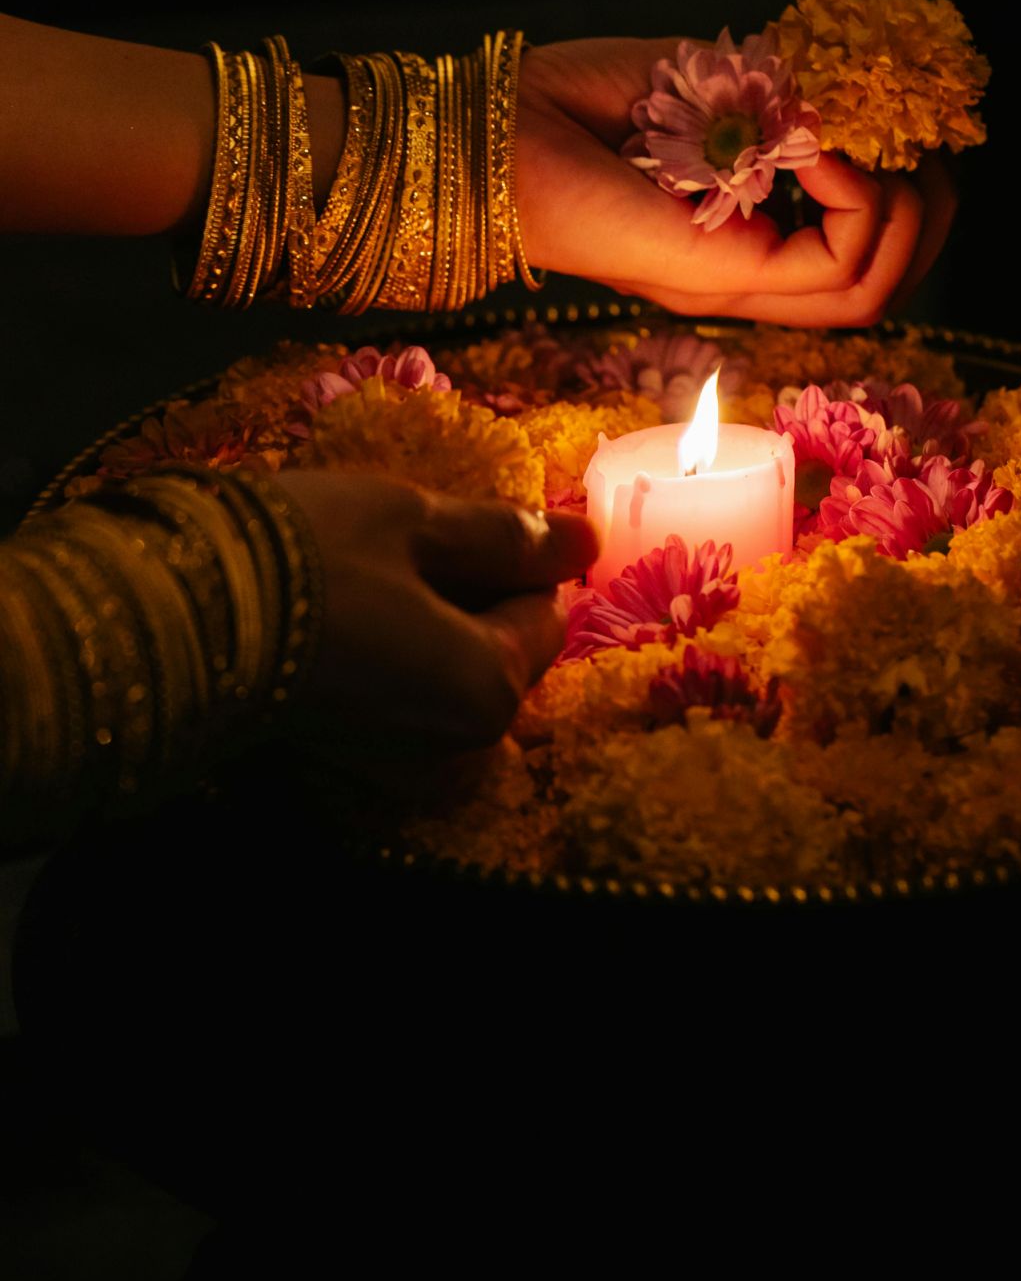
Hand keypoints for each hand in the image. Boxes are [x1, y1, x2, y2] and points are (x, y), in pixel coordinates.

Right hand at [271, 469, 597, 753]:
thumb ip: (505, 536)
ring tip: (364, 572)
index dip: (510, 557)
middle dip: (468, 594)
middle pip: (498, 650)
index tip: (450, 523)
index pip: (546, 613)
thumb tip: (586, 541)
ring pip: (446, 672)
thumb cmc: (310, 557)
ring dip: (424, 620)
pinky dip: (387, 652)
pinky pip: (399, 695)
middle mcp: (458, 744)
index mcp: (492, 688)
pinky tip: (339, 613)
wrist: (174, 620)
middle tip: (402, 544)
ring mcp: (400, 760)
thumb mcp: (415, 521)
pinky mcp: (348, 758)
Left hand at [517, 38, 956, 325]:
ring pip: (871, 292)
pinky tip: (823, 149)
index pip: (857, 257)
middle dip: (928, 218)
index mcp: (741, 237)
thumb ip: (784, 114)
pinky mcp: (720, 273)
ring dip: (906, 214)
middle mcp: (744, 273)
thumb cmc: (589, 105)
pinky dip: (861, 200)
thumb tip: (859, 121)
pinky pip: (838, 263)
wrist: (505, 135)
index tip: (897, 133)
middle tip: (918, 154)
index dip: (907, 202)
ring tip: (872, 152)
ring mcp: (734, 281)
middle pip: (880, 289)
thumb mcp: (713, 98)